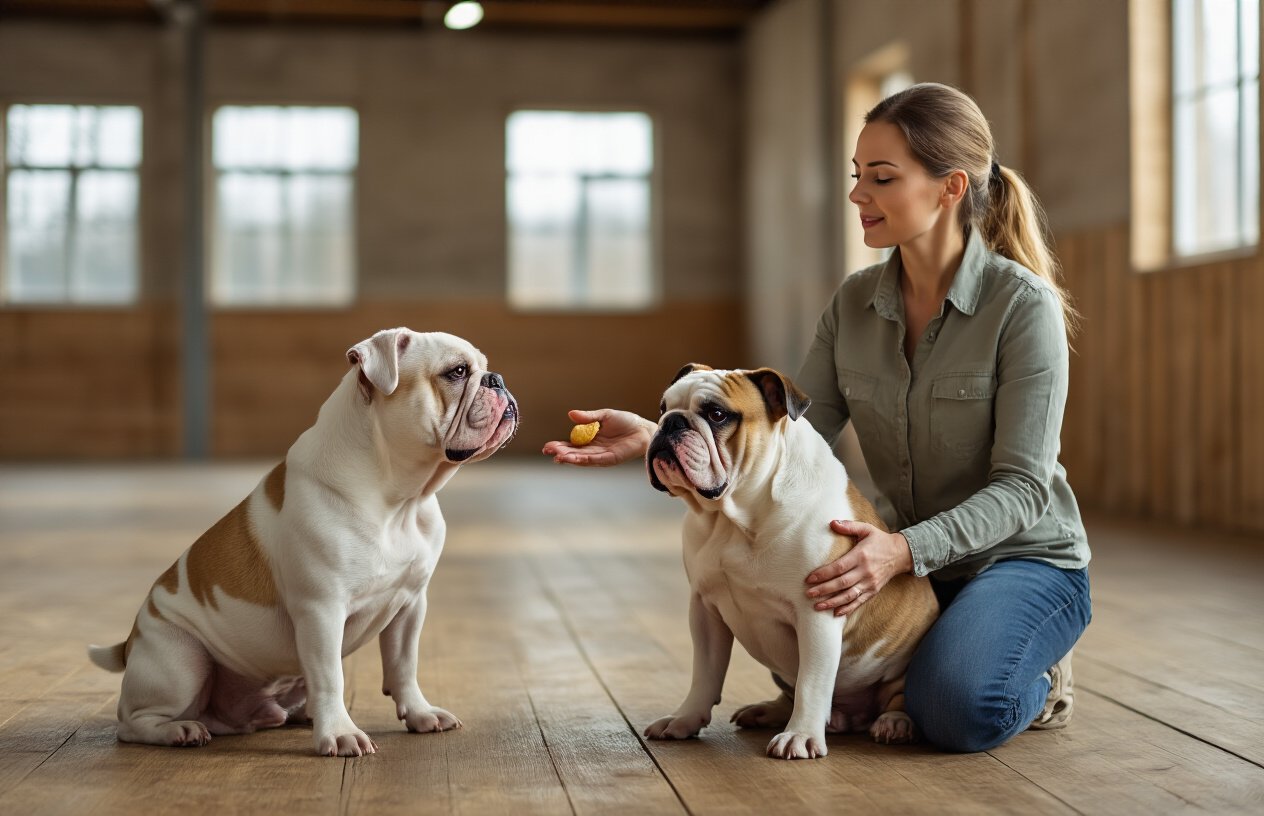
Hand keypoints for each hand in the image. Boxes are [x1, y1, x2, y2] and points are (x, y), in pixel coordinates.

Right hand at [541, 409, 655, 466]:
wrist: (643, 428)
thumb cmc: (626, 422)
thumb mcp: (604, 416)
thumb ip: (588, 417)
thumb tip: (570, 414)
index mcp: (591, 439)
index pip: (572, 444)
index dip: (560, 446)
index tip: (548, 446)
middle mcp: (594, 450)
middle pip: (574, 453)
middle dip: (561, 453)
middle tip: (549, 451)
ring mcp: (601, 456)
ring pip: (582, 459)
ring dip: (570, 458)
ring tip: (557, 456)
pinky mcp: (610, 459)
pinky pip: (595, 460)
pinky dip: (584, 460)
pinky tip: (574, 459)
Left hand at [804, 521, 913, 616]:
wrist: (901, 554)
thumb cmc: (879, 540)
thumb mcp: (866, 529)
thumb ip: (849, 526)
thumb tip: (832, 523)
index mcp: (861, 556)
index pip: (839, 567)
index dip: (823, 574)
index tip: (809, 579)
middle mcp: (865, 571)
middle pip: (841, 583)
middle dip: (823, 590)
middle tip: (808, 594)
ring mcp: (870, 583)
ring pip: (849, 595)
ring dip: (832, 602)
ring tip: (817, 606)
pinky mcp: (873, 591)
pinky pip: (859, 602)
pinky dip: (847, 609)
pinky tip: (835, 613)